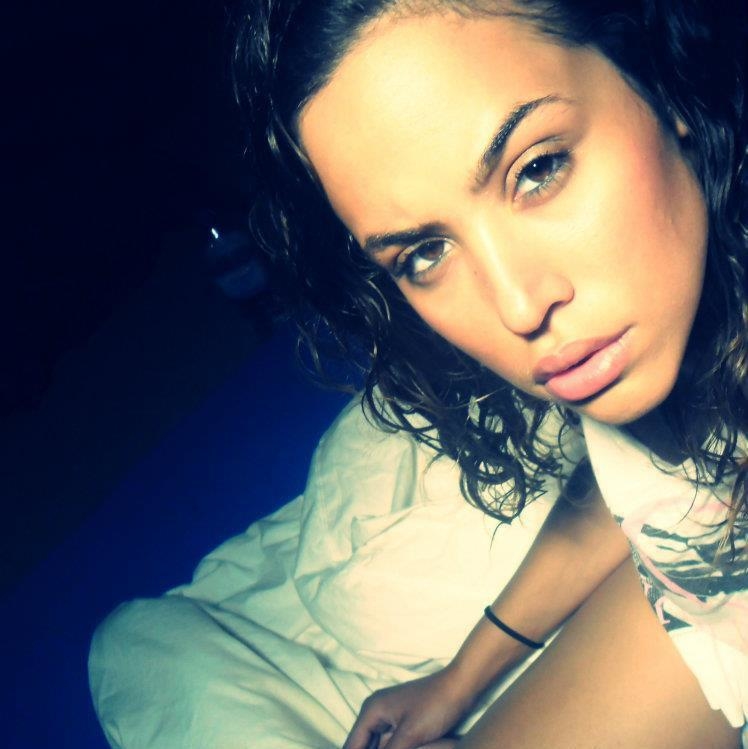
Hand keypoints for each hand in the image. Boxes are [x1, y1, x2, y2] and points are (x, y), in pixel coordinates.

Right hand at [343, 668, 471, 748]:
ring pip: (374, 745)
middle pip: (361, 745)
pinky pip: (386, 742)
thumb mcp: (409, 735)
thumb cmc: (436, 706)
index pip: (352, 746)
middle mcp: (375, 710)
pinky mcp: (401, 721)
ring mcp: (388, 715)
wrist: (461, 686)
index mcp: (371, 710)